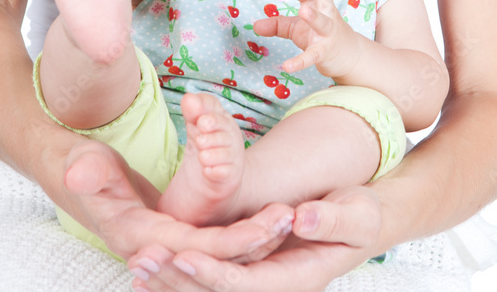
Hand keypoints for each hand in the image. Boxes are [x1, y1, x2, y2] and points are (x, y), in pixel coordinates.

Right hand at [58, 139, 294, 276]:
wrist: (78, 177)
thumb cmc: (83, 168)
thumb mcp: (82, 164)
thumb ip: (86, 172)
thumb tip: (81, 174)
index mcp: (137, 236)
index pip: (193, 247)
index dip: (230, 242)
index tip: (268, 227)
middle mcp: (156, 249)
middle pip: (214, 255)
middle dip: (254, 240)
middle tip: (288, 216)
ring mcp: (166, 247)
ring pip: (219, 254)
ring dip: (254, 239)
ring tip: (289, 215)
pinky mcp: (175, 240)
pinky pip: (214, 247)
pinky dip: (243, 238)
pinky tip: (270, 223)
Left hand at [128, 186, 384, 291]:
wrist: (359, 222)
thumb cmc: (359, 215)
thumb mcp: (357, 213)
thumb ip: (332, 219)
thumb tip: (303, 219)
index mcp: (297, 279)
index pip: (246, 286)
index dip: (211, 275)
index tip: (181, 257)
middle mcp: (274, 286)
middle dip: (178, 280)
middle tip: (141, 258)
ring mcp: (260, 280)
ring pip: (209, 291)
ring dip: (171, 281)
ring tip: (137, 262)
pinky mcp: (249, 270)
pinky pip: (211, 280)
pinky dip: (180, 276)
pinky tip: (151, 270)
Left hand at [254, 0, 360, 77]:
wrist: (349, 58)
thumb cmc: (321, 36)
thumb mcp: (297, 28)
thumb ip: (277, 24)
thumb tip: (255, 25)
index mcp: (316, 2)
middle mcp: (325, 12)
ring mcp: (328, 32)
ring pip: (323, 21)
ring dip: (314, 16)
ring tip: (303, 11)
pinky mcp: (326, 52)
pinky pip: (313, 55)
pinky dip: (300, 61)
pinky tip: (287, 66)